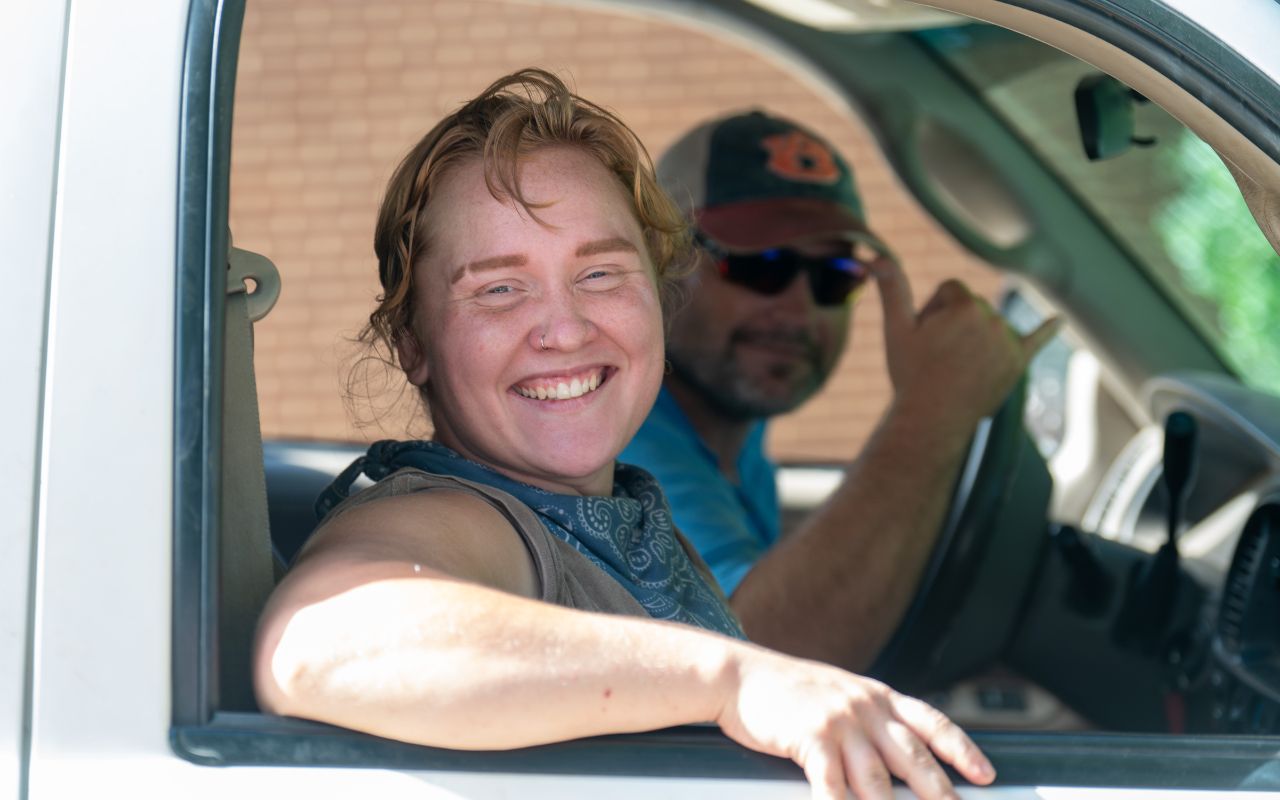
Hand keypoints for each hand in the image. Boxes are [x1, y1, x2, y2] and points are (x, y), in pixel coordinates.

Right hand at [716, 644, 994, 799]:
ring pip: (879, 780)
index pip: (931, 722)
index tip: (985, 774)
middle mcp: (864, 706)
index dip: (961, 750)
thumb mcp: (838, 691)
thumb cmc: (785, 689)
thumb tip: (899, 749)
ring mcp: (839, 721)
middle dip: (940, 793)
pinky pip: (834, 785)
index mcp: (876, 695)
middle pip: (914, 757)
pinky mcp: (810, 738)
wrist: (739, 674)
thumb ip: (869, 716)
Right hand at [870, 257, 1058, 432]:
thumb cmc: (911, 374)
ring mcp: (1009, 343)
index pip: (950, 289)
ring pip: (989, 323)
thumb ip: (893, 289)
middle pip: (971, 305)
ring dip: (975, 334)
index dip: (932, 308)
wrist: (933, 420)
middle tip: (935, 355)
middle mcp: (994, 320)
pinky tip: (1058, 320)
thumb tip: (878, 257)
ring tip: (956, 366)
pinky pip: (1036, 341)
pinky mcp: (1018, 364)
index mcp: (966, 306)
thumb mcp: (896, 330)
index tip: (923, 334)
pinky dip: (1047, 330)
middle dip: (953, 321)